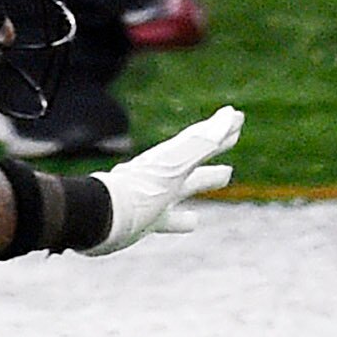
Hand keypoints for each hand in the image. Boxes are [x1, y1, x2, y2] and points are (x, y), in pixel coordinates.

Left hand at [85, 106, 240, 251]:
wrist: (99, 218)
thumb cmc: (138, 191)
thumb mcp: (175, 165)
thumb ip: (202, 142)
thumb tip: (230, 115)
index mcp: (169, 160)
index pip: (199, 138)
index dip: (220, 128)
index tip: (237, 117)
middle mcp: (162, 175)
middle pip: (195, 155)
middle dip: (216, 145)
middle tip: (235, 136)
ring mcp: (154, 197)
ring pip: (188, 185)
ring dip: (206, 178)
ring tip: (226, 175)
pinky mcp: (147, 221)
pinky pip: (172, 218)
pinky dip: (185, 217)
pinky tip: (193, 221)